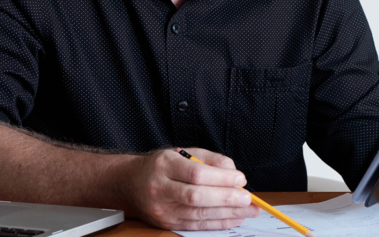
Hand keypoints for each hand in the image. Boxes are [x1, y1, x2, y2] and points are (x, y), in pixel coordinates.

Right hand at [119, 147, 259, 229]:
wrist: (131, 183)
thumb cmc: (160, 166)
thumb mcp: (183, 153)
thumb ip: (209, 159)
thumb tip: (233, 172)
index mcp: (164, 164)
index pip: (196, 173)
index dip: (221, 178)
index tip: (240, 178)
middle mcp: (160, 187)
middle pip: (196, 196)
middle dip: (226, 198)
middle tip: (247, 199)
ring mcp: (162, 208)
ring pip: (198, 214)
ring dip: (227, 213)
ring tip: (247, 211)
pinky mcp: (166, 222)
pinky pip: (196, 225)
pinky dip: (218, 223)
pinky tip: (233, 218)